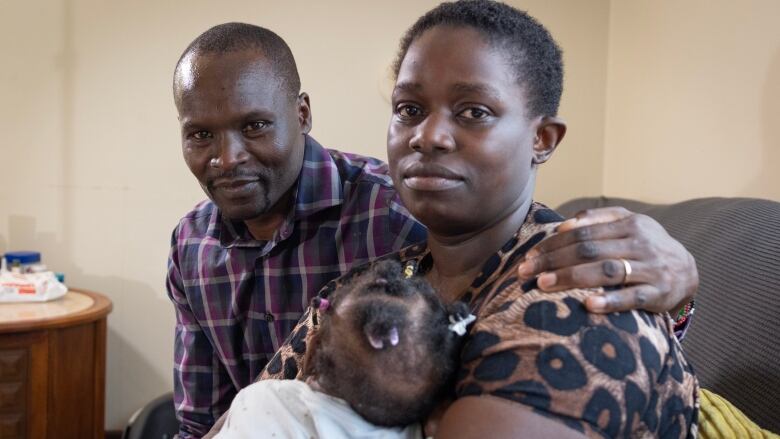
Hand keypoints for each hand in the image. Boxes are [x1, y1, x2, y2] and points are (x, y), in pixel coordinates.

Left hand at [517, 207, 697, 313]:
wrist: (687, 270)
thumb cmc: (645, 246)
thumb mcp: (627, 224)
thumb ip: (596, 219)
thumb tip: (563, 225)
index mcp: (628, 224)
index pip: (582, 233)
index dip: (553, 245)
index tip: (530, 257)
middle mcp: (639, 243)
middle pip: (589, 250)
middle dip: (553, 261)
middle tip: (526, 272)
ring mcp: (650, 269)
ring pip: (606, 271)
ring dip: (572, 278)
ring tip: (544, 285)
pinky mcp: (659, 293)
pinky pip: (632, 298)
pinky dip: (610, 302)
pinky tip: (588, 305)